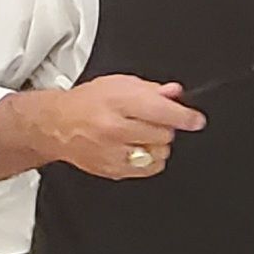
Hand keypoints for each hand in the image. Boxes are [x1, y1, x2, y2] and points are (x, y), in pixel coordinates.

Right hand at [34, 75, 205, 180]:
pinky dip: (150, 160)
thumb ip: (151, 89)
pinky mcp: (112, 170)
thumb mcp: (120, 83)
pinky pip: (147, 169)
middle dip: (166, 127)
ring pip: (158, 154)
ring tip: (143, 134)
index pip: (162, 111)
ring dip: (158, 144)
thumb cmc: (88, 102)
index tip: (197, 120)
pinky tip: (139, 148)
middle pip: (164, 134)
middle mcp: (115, 129)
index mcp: (119, 102)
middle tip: (153, 121)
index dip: (185, 116)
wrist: (57, 124)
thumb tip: (176, 94)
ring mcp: (113, 152)